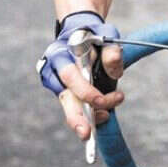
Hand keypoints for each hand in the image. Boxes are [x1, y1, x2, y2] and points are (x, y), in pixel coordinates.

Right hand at [37, 11, 124, 142]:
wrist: (80, 33)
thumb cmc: (94, 35)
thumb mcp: (106, 36)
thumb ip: (111, 50)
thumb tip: (114, 65)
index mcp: (60, 53)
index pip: (70, 76)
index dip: (84, 91)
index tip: (101, 100)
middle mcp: (53, 70)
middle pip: (64, 97)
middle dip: (75, 117)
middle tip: (86, 133)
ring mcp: (56, 83)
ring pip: (68, 106)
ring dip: (82, 119)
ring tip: (93, 133)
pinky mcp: (63, 92)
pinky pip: (73, 107)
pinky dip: (86, 115)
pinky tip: (100, 116)